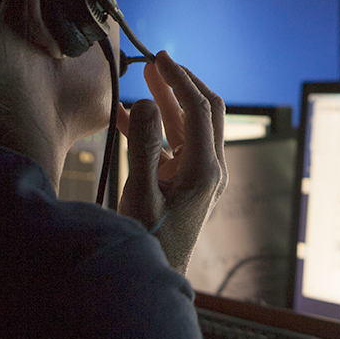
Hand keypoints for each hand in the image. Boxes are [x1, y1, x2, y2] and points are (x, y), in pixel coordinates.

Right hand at [116, 51, 226, 273]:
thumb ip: (142, 147)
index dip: (179, 80)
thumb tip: (146, 104)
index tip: (159, 58)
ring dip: (169, 102)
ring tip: (144, 78)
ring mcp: (203, 176)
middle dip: (182, 84)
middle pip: (205, 112)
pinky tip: (128, 116)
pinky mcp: (190, 183)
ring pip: (191, 127)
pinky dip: (157, 128)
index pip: (199, 110)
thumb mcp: (139, 195)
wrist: (154, 280)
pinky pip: (177, 146)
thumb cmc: (146, 242)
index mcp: (205, 170)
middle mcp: (211, 169)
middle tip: (157, 62)